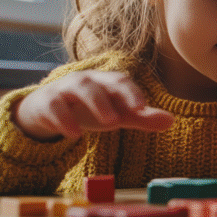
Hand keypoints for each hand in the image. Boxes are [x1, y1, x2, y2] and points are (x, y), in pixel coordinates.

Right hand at [14, 70, 173, 139]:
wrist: (45, 110)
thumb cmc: (88, 109)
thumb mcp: (115, 115)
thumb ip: (140, 118)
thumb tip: (171, 121)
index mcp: (104, 82)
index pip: (120, 81)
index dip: (131, 92)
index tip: (142, 107)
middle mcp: (84, 81)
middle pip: (98, 83)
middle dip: (111, 98)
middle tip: (123, 118)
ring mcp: (63, 89)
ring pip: (77, 88)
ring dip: (93, 103)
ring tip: (107, 124)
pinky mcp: (45, 103)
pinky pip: (53, 107)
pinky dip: (63, 119)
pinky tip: (74, 135)